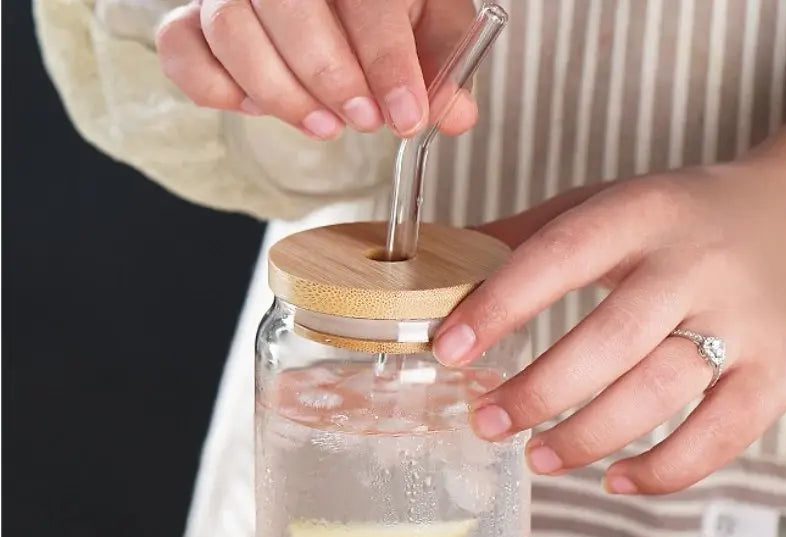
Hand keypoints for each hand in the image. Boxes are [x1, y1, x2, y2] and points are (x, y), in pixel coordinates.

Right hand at [155, 0, 476, 138]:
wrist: (333, 3)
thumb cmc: (380, 10)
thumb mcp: (426, 25)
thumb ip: (441, 67)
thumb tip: (455, 115)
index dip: (387, 60)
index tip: (406, 116)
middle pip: (284, 2)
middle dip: (328, 74)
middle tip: (362, 122)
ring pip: (229, 26)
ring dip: (278, 90)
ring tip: (323, 126)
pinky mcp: (194, 20)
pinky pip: (181, 48)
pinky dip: (214, 89)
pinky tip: (256, 108)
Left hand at [433, 118, 785, 494]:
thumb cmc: (676, 220)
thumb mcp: (604, 205)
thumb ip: (526, 238)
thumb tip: (435, 269)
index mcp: (642, 213)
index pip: (562, 257)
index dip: (502, 306)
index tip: (451, 350)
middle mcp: (696, 264)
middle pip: (611, 339)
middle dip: (538, 391)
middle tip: (486, 423)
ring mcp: (744, 321)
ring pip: (661, 391)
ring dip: (588, 437)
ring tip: (536, 457)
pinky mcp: (777, 372)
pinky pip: (722, 435)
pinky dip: (665, 470)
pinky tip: (614, 480)